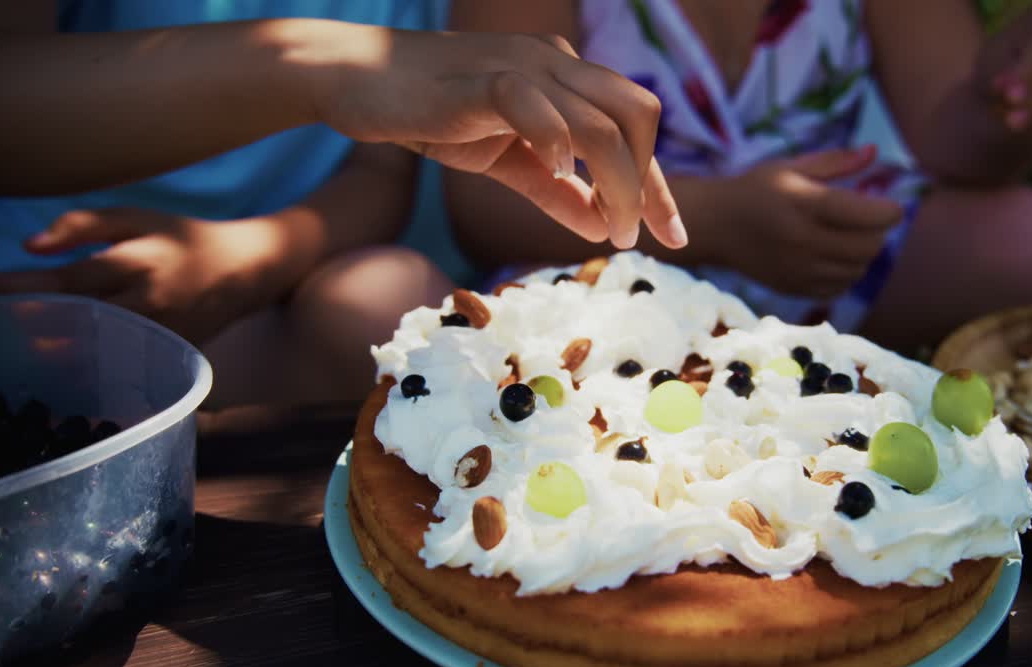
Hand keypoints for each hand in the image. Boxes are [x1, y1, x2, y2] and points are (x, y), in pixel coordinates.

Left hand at [0, 209, 276, 343]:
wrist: (246, 269)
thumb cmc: (185, 238)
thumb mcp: (138, 217)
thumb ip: (84, 225)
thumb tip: (30, 246)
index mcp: (137, 261)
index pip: (71, 277)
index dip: (26, 284)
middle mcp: (148, 300)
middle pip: (80, 316)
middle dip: (35, 320)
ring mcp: (162, 330)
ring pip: (100, 345)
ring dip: (58, 347)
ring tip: (26, 345)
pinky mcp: (174, 350)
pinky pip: (126, 360)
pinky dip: (94, 362)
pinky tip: (68, 362)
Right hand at [308, 27, 683, 250]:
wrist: (357, 80)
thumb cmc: (432, 115)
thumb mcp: (506, 161)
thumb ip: (555, 191)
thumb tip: (604, 226)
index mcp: (566, 79)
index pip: (634, 125)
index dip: (658, 183)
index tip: (673, 236)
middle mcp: (555, 63)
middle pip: (636, 115)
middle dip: (650, 183)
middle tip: (640, 238)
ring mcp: (522, 65)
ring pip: (598, 121)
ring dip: (616, 182)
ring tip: (610, 229)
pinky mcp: (482, 79)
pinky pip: (535, 106)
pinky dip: (557, 145)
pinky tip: (560, 179)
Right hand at [687, 146, 902, 297]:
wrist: (715, 226)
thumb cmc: (757, 189)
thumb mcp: (792, 167)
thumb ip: (836, 162)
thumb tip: (875, 152)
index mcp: (805, 203)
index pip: (869, 215)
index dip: (890, 211)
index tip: (889, 205)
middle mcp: (803, 240)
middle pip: (869, 247)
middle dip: (878, 233)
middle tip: (868, 220)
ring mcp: (798, 269)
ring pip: (857, 270)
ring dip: (863, 254)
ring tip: (849, 237)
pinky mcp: (793, 287)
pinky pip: (838, 288)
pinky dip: (846, 274)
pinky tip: (834, 257)